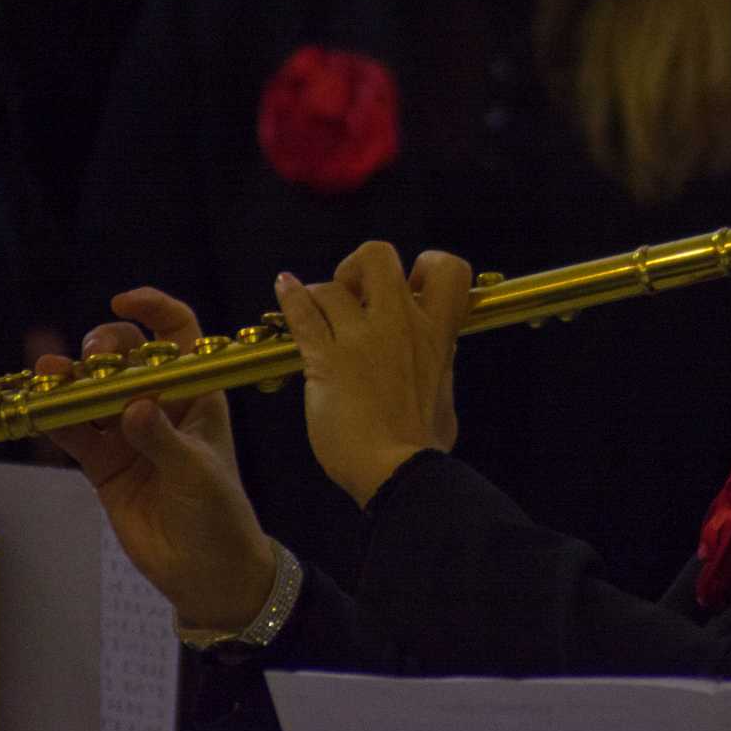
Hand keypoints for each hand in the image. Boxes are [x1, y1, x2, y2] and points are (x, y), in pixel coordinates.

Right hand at [44, 288, 274, 630]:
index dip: (153, 310)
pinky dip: (57, 421)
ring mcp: (129, 433)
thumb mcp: (197, 472)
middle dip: (105, 348)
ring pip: (93, 393)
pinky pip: (76, 434)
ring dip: (70, 381)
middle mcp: (161, 404)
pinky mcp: (105, 465)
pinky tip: (40, 409)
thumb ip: (162, 440)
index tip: (122, 301)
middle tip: (91, 359)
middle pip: (126, 357)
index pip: (178, 335)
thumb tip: (133, 407)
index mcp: (198, 393)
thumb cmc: (219, 513)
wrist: (207, 571)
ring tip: (48, 375)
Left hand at [273, 243, 470, 506]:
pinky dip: (290, 296)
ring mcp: (361, 341)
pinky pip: (302, 314)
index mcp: (437, 333)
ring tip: (315, 310)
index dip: (424, 267)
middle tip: (353, 292)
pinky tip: (284, 287)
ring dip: (320, 294)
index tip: (409, 288)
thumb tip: (442, 359)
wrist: (399, 474)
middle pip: (378, 256)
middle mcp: (400, 325)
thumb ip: (439, 366)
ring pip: (330, 287)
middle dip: (360, 266)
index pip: (447, 269)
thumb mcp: (444, 397)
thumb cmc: (425, 446)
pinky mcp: (326, 361)